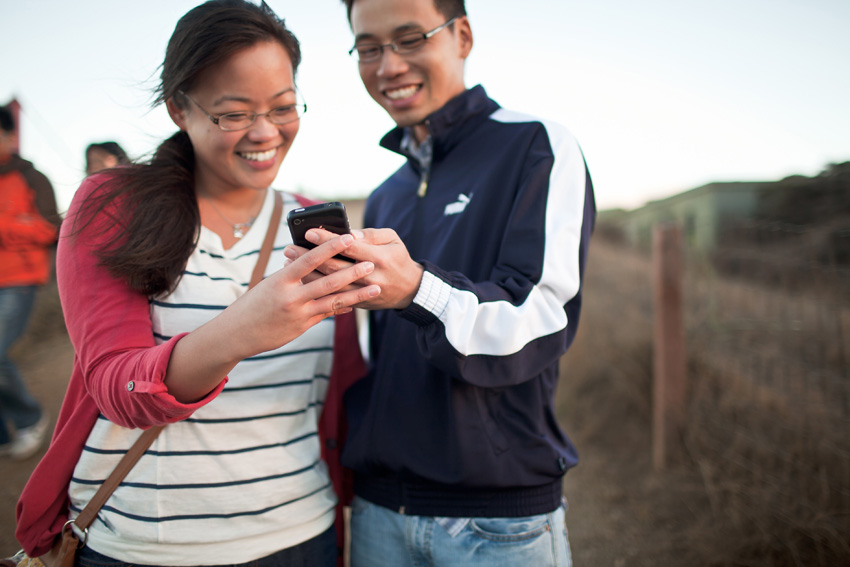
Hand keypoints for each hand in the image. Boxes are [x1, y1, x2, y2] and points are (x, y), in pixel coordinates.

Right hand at [165, 233, 380, 402]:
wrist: (237, 333)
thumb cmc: (253, 303)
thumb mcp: (269, 285)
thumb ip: (292, 276)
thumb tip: (314, 263)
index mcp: (281, 280)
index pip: (310, 259)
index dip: (330, 247)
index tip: (348, 237)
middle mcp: (291, 297)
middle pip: (328, 282)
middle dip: (352, 272)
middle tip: (371, 263)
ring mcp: (298, 313)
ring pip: (333, 301)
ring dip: (356, 294)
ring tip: (375, 287)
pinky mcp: (302, 326)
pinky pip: (327, 314)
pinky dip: (342, 307)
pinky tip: (356, 304)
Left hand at [286, 227, 423, 309]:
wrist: (409, 290)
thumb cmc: (398, 259)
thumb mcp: (393, 239)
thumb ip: (370, 234)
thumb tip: (348, 233)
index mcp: (379, 258)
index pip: (348, 247)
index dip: (327, 240)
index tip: (308, 232)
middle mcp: (370, 277)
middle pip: (334, 267)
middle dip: (309, 256)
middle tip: (289, 246)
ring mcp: (363, 293)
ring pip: (329, 284)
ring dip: (307, 273)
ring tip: (289, 261)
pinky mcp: (357, 303)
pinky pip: (332, 296)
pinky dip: (315, 287)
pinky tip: (301, 278)